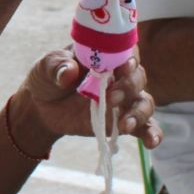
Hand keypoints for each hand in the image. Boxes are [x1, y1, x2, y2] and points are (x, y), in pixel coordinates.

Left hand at [9, 48, 160, 154]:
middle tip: (111, 97)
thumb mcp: (45, 67)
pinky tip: (151, 142)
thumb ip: (57, 66)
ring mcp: (123, 100)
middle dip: (129, 87)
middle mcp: (119, 76)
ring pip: (144, 102)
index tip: (122, 67)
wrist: (41, 107)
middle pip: (138, 77)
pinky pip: (144, 127)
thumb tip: (68, 73)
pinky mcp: (121, 121)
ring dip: (139, 112)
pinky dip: (152, 133)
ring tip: (124, 124)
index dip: (129, 57)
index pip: (125, 51)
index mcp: (104, 55)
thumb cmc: (47, 78)